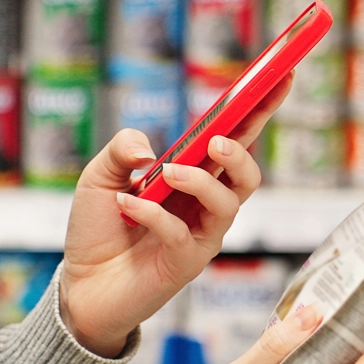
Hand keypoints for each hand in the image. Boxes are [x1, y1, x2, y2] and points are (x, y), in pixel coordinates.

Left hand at [59, 75, 292, 357]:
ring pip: (228, 203)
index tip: (279, 76)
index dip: (258, 109)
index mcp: (194, 177)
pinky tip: (125, 205)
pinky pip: (182, 233)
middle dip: (242, 152)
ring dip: (200, 182)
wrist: (83, 287)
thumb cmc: (98, 230)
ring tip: (166, 173)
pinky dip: (153, 215)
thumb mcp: (100, 175)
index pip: (234, 139)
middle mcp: (205, 204)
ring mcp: (201, 235)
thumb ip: (123, 149)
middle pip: (248, 174)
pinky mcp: (187, 263)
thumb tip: (152, 150)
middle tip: (218, 141)